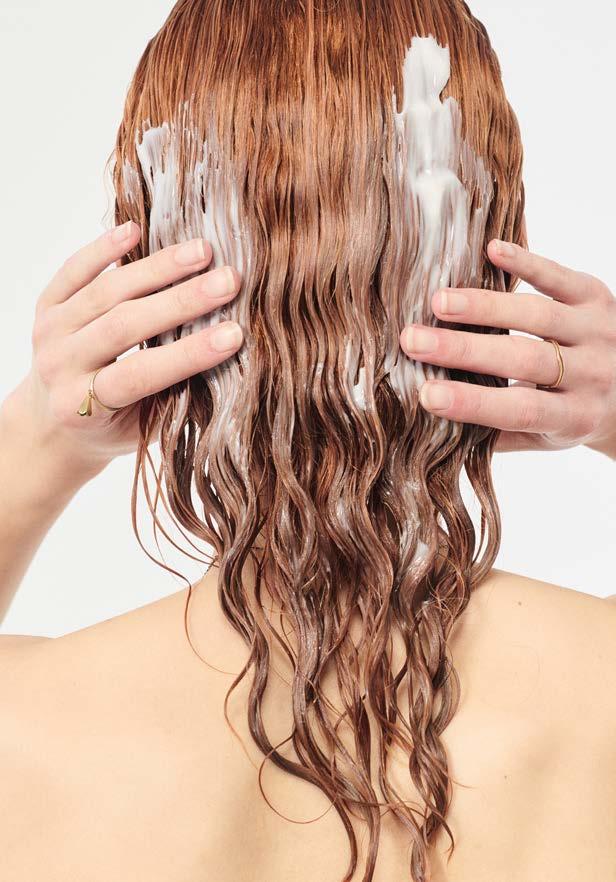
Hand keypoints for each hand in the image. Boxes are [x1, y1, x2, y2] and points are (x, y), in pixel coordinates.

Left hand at [1, 222, 243, 478]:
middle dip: (182, 301)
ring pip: (106, 291)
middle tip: (229, 282)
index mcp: (83, 406)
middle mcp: (59, 366)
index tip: (234, 335)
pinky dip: (104, 249)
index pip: (139, 374)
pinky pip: (74, 270)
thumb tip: (223, 355)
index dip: (187, 354)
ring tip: (203, 251)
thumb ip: (171, 398)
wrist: (52, 425)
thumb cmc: (110, 430)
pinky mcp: (46, 306)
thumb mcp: (141, 430)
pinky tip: (137, 231)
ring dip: (159, 268)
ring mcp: (49, 332)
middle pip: (124, 324)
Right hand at [400, 240, 615, 455]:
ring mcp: (598, 331)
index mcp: (575, 416)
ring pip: (537, 315)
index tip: (426, 395)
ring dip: (484, 306)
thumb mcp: (543, 437)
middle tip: (413, 341)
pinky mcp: (597, 296)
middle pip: (524, 359)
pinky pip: (560, 277)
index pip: (519, 410)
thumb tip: (434, 424)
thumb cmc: (572, 415)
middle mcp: (592, 373)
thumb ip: (497, 434)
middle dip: (464, 350)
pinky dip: (527, 262)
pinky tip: (491, 252)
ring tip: (438, 302)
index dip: (472, 403)